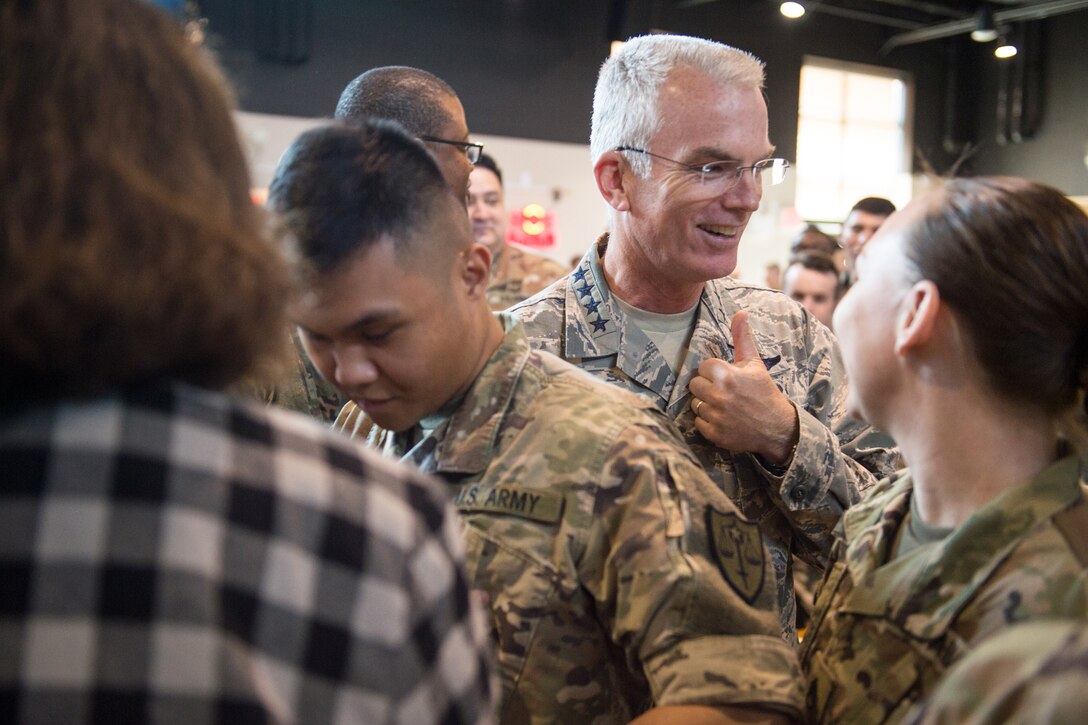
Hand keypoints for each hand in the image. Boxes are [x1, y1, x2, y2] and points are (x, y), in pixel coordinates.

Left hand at [688, 310, 798, 463]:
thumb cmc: (764, 391)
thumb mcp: (754, 363)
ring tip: (725, 406)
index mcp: (726, 375)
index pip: (703, 367)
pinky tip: (724, 419)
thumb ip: (742, 337)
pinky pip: (698, 422)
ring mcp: (716, 416)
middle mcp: (718, 395)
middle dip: (707, 387)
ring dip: (706, 404)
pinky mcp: (714, 434)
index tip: (727, 378)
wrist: (777, 427)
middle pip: (694, 385)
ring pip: (695, 403)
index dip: (714, 372)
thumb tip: (740, 312)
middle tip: (724, 392)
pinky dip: (708, 422)